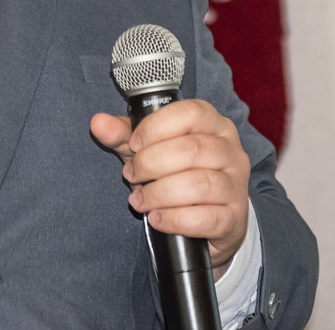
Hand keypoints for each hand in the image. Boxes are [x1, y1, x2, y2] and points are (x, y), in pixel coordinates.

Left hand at [90, 101, 250, 274]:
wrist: (210, 220)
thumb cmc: (178, 174)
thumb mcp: (150, 150)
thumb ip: (124, 135)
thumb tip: (98, 122)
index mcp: (213, 124)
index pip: (190, 113)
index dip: (156, 128)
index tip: (134, 145)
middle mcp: (230, 151)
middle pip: (192, 150)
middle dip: (152, 164)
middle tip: (131, 175)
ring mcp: (236, 185)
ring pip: (200, 184)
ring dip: (160, 193)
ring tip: (139, 200)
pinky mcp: (233, 218)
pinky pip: (205, 218)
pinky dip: (174, 219)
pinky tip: (157, 219)